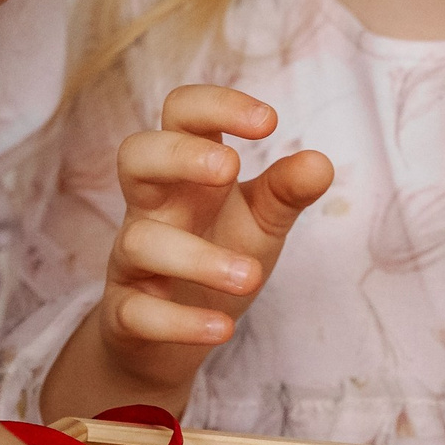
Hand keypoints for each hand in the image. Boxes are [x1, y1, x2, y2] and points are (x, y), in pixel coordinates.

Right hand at [42, 86, 332, 419]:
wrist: (170, 339)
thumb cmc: (216, 257)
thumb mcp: (258, 221)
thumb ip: (285, 191)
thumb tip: (320, 162)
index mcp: (184, 174)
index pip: (181, 114)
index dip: (216, 105)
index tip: (268, 121)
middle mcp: (151, 208)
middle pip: (135, 156)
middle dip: (178, 155)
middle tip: (231, 169)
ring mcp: (131, 260)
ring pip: (139, 241)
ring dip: (197, 257)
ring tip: (251, 276)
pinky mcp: (124, 313)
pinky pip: (135, 313)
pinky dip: (179, 322)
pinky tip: (223, 328)